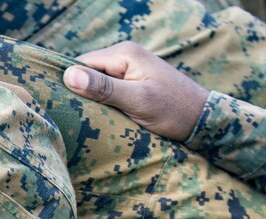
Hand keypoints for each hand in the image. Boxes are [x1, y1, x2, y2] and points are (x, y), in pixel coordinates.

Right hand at [62, 41, 209, 141]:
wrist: (201, 118)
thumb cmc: (173, 110)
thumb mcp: (137, 100)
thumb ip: (104, 88)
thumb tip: (69, 76)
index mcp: (124, 53)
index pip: (81, 64)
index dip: (70, 84)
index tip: (64, 108)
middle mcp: (125, 55)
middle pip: (87, 72)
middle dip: (80, 93)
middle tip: (77, 117)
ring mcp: (129, 67)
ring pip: (95, 82)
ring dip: (91, 100)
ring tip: (89, 118)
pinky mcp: (132, 80)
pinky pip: (107, 88)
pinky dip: (102, 102)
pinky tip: (102, 115)